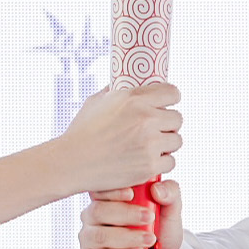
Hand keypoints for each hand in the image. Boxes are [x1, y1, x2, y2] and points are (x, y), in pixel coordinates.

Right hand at [54, 81, 179, 195]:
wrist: (71, 162)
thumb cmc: (81, 132)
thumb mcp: (97, 102)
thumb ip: (116, 91)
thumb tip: (127, 83)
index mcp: (134, 98)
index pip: (172, 93)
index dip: (170, 99)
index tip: (166, 105)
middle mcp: (145, 119)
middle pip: (177, 118)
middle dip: (168, 124)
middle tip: (156, 130)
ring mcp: (149, 143)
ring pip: (176, 141)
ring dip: (166, 144)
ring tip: (150, 147)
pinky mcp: (149, 166)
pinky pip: (170, 162)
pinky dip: (160, 163)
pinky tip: (146, 161)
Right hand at [79, 180, 180, 248]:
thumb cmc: (160, 227)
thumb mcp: (170, 209)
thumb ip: (169, 193)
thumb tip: (156, 189)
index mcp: (107, 197)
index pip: (101, 188)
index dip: (113, 191)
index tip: (132, 194)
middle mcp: (93, 215)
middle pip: (98, 211)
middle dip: (125, 214)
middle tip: (149, 218)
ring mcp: (89, 237)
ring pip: (100, 236)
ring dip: (127, 238)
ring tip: (150, 239)